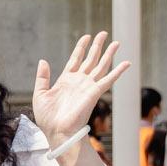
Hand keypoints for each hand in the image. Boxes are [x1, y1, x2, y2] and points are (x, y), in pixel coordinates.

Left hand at [34, 31, 130, 147]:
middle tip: (104, 33)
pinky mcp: (95, 92)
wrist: (57, 132)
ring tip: (116, 42)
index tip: (86, 36)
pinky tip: (126, 63)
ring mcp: (88, 86)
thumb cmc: (47, 119)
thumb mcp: (40, 94)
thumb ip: (42, 77)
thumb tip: (43, 60)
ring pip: (101, 66)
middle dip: (97, 46)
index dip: (81, 47)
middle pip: (90, 59)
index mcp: (66, 80)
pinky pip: (109, 79)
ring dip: (109, 54)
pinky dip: (118, 71)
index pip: (76, 59)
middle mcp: (79, 82)